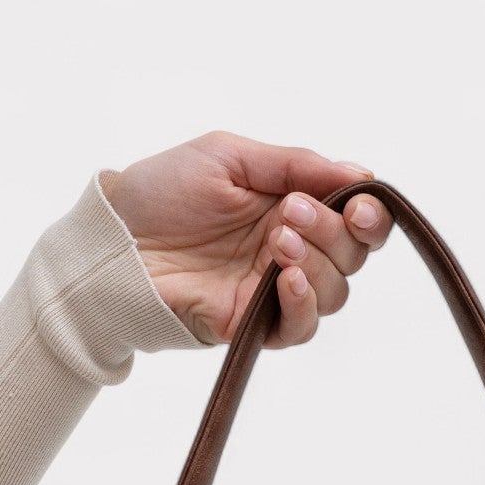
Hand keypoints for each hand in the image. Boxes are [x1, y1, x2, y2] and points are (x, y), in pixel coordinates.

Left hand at [99, 131, 392, 349]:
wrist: (115, 242)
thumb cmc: (161, 193)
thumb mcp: (230, 156)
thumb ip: (293, 164)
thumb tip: (357, 171)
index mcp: (290, 206)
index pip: (354, 220)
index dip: (369, 215)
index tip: (358, 202)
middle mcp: (289, 250)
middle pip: (352, 256)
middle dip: (335, 232)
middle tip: (291, 213)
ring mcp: (272, 290)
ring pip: (334, 292)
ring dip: (319, 263)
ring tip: (279, 239)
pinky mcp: (253, 325)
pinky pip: (301, 328)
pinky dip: (303, 302)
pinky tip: (283, 277)